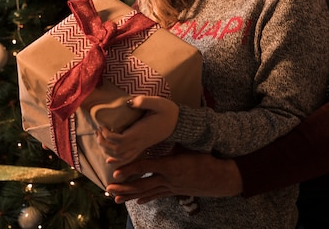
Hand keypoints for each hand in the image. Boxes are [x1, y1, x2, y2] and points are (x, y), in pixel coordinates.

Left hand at [95, 96, 178, 166]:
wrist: (178, 122)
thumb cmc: (167, 111)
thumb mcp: (158, 102)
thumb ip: (144, 101)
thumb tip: (129, 102)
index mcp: (140, 132)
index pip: (119, 140)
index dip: (106, 135)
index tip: (101, 125)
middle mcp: (139, 142)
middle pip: (116, 150)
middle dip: (103, 142)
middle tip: (97, 130)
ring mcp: (140, 146)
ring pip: (120, 157)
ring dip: (107, 150)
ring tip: (100, 137)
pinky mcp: (142, 147)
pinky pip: (128, 158)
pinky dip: (116, 160)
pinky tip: (109, 159)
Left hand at [106, 152, 242, 203]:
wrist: (218, 178)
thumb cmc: (204, 158)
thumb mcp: (186, 147)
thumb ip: (170, 141)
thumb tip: (156, 126)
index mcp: (170, 165)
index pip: (145, 168)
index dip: (129, 170)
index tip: (116, 172)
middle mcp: (168, 179)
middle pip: (142, 185)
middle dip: (124, 187)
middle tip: (109, 189)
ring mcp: (170, 188)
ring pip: (147, 193)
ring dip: (130, 195)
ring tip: (116, 198)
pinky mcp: (174, 192)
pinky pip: (157, 196)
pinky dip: (146, 198)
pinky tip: (137, 202)